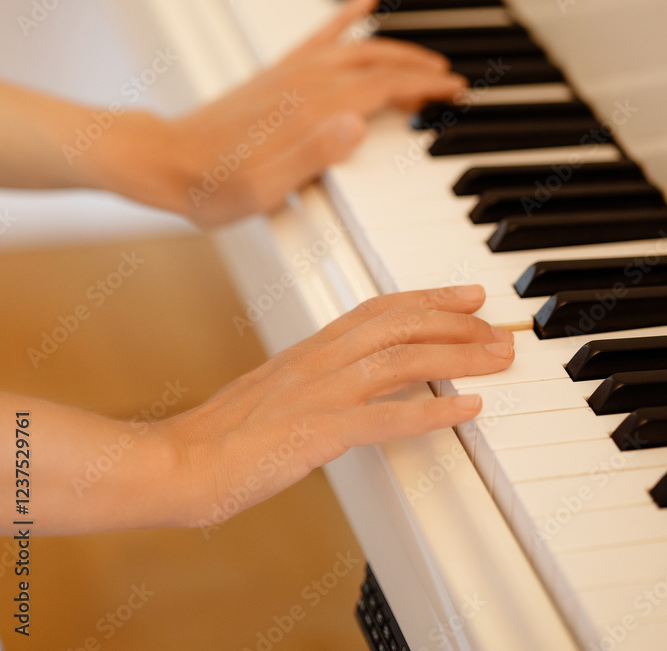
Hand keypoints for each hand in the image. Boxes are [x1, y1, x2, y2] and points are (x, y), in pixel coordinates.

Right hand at [161, 285, 512, 529]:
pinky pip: (386, 417)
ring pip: (402, 360)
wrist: (177, 462)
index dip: (428, 299)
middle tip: (499, 326)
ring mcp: (318, 393)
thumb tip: (352, 386)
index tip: (467, 296)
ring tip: (498, 358)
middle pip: (399, 325)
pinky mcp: (315, 433)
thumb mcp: (274, 392)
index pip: (379, 309)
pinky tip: (468, 410)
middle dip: (456, 321)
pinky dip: (433, 411)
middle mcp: (319, 360)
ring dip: (458, 356)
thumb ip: (314, 381)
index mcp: (309, 349)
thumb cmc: (220, 435)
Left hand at [170, 0, 466, 224]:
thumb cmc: (213, 184)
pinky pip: (318, 38)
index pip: (384, 88)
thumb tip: (359, 125)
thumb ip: (312, 157)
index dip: (425, 88)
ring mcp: (290, 75)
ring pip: (357, 49)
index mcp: (311, 111)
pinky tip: (362, 2)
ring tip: (424, 60)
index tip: (455, 91)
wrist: (164, 161)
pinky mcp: (276, 74)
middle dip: (420, 70)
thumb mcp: (262, 189)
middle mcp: (305, 85)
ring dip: (396, 51)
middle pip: (378, 65)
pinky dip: (344, 17)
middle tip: (450, 82)